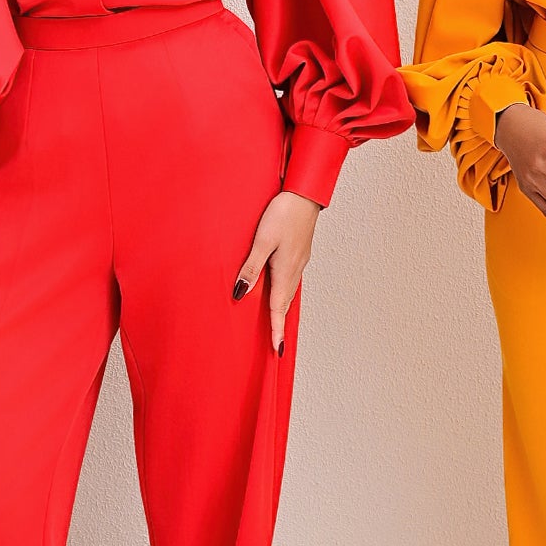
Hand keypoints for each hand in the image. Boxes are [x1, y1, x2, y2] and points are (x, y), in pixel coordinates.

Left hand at [232, 188, 320, 353]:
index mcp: (285, 272)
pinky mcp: (298, 253)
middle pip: (285, 305)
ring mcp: (298, 262)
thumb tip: (240, 294)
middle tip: (275, 344)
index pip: (278, 310)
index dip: (276, 331)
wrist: (304, 194)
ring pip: (289, 292)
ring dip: (282, 309)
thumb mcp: (262, 241)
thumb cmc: (283, 213)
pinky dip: (285, 292)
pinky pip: (291, 280)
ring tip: (276, 323)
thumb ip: (251, 268)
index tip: (276, 351)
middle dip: (279, 324)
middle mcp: (294, 270)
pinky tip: (279, 290)